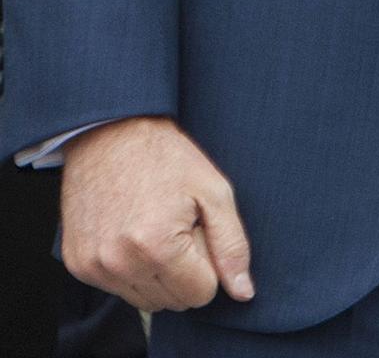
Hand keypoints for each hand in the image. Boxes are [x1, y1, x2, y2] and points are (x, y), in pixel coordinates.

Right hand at [61, 116, 252, 312]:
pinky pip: (118, 288)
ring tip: (157, 227)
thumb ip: (232, 245)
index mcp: (158, 246)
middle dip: (185, 269)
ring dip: (158, 273)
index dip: (208, 261)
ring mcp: (94, 267)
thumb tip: (243, 291)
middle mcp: (120, 264)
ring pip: (146, 300)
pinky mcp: (78, 265)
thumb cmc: (167, 158)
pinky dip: (132, 268)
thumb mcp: (214, 190)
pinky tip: (133, 231)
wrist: (111, 134)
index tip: (199, 228)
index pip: (200, 293)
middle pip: (173, 301)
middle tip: (179, 225)